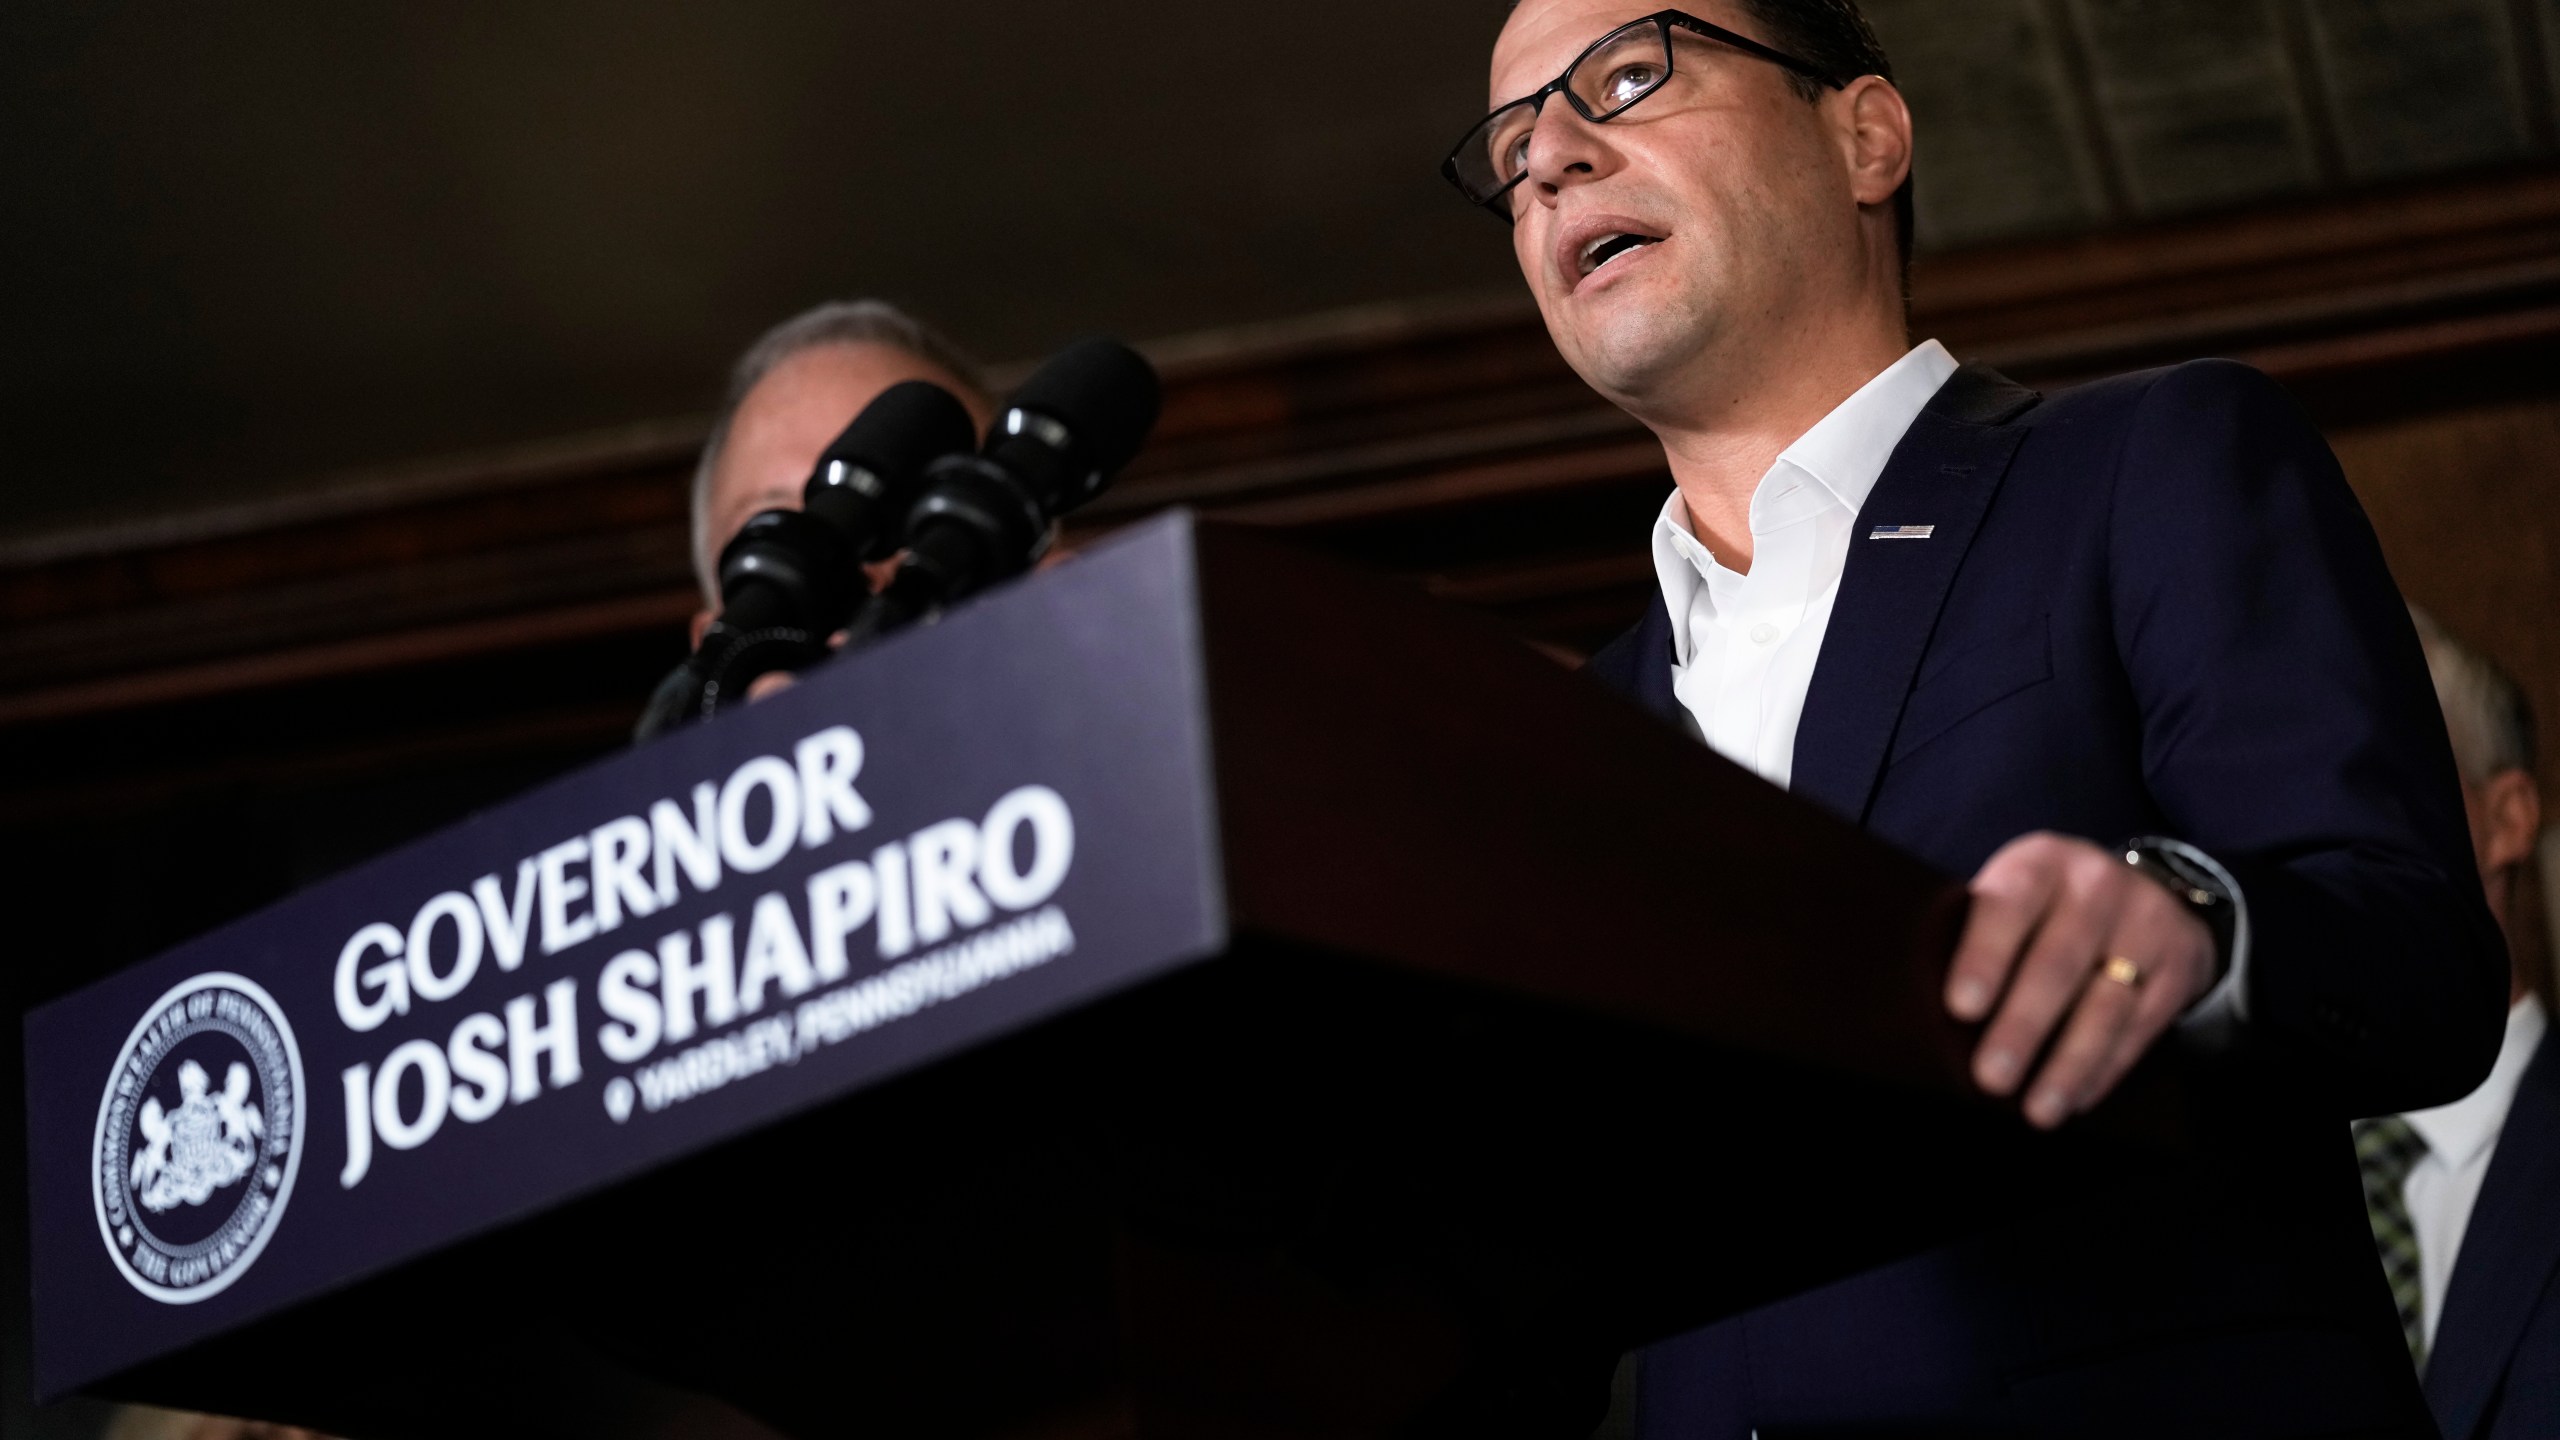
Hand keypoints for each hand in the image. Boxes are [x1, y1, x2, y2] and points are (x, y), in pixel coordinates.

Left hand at [1944, 833, 2216, 1127]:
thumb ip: (1976, 931)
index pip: (2008, 906)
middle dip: (2022, 1026)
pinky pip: (2139, 1029)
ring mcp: (2146, 926)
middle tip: (1989, 1078)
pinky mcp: (2178, 969)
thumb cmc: (2045, 908)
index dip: (1984, 956)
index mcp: (2041, 863)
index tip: (1960, 1009)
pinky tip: (2074, 1101)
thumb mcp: (2014, 893)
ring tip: (2036, 1111)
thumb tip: (1925, 1011)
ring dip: (2068, 1064)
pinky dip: (2104, 1070)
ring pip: (2105, 1005)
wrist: (2146, 893)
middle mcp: (2098, 886)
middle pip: (2058, 963)